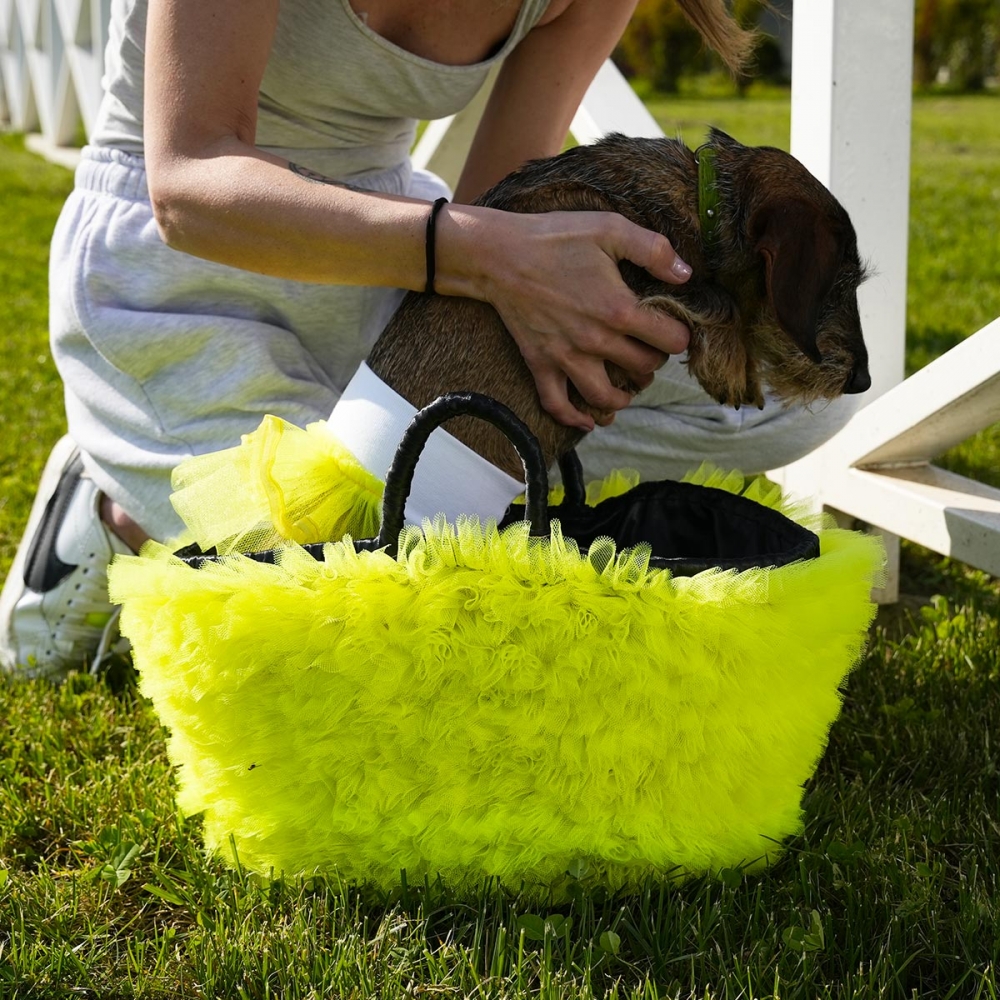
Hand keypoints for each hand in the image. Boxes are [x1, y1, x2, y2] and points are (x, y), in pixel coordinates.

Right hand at [446, 208, 691, 429]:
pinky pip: (557, 404)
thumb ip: (654, 250)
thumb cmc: (555, 238)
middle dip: (653, 361)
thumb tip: (686, 274)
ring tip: (628, 386)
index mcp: (619, 310)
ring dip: (624, 396)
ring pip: (605, 397)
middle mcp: (595, 341)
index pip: (669, 341)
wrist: (500, 254)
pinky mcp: (540, 364)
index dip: (679, 335)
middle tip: (648, 348)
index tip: (673, 328)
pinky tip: (588, 421)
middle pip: (643, 369)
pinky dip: (574, 419)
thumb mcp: (610, 228)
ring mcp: (566, 357)